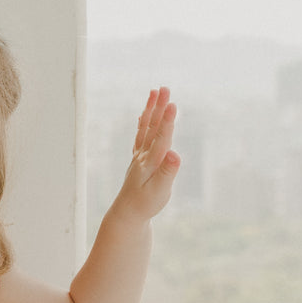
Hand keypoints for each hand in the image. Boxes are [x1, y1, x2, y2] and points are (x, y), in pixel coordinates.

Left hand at [117, 86, 180, 219]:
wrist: (127, 214)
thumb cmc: (145, 205)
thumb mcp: (159, 192)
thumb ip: (167, 172)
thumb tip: (175, 154)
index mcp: (149, 163)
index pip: (160, 139)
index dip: (167, 122)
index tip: (172, 104)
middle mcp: (142, 156)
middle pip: (153, 128)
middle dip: (159, 107)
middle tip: (165, 88)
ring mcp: (139, 156)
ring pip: (145, 128)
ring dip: (151, 109)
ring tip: (155, 91)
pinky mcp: (139, 159)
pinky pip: (141, 136)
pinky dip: (143, 122)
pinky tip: (143, 113)